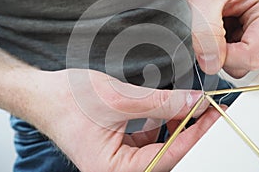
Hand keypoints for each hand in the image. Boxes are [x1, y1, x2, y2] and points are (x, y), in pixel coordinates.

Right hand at [22, 68, 220, 171]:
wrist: (45, 94)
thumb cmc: (70, 100)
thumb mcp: (120, 98)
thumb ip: (161, 103)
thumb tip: (192, 102)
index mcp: (113, 169)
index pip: (165, 157)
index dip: (193, 136)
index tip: (213, 118)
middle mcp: (117, 169)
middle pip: (165, 157)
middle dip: (189, 133)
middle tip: (208, 113)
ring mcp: (119, 159)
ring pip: (159, 148)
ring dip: (177, 128)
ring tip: (193, 109)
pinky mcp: (120, 146)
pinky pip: (148, 140)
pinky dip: (162, 125)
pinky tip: (171, 111)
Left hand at [184, 0, 258, 77]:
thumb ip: (205, 34)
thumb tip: (211, 64)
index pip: (251, 56)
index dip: (224, 57)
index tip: (208, 43)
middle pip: (248, 63)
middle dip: (223, 53)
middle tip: (212, 27)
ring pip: (241, 63)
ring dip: (221, 50)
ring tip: (217, 25)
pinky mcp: (256, 37)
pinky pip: (236, 57)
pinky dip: (222, 48)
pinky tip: (220, 29)